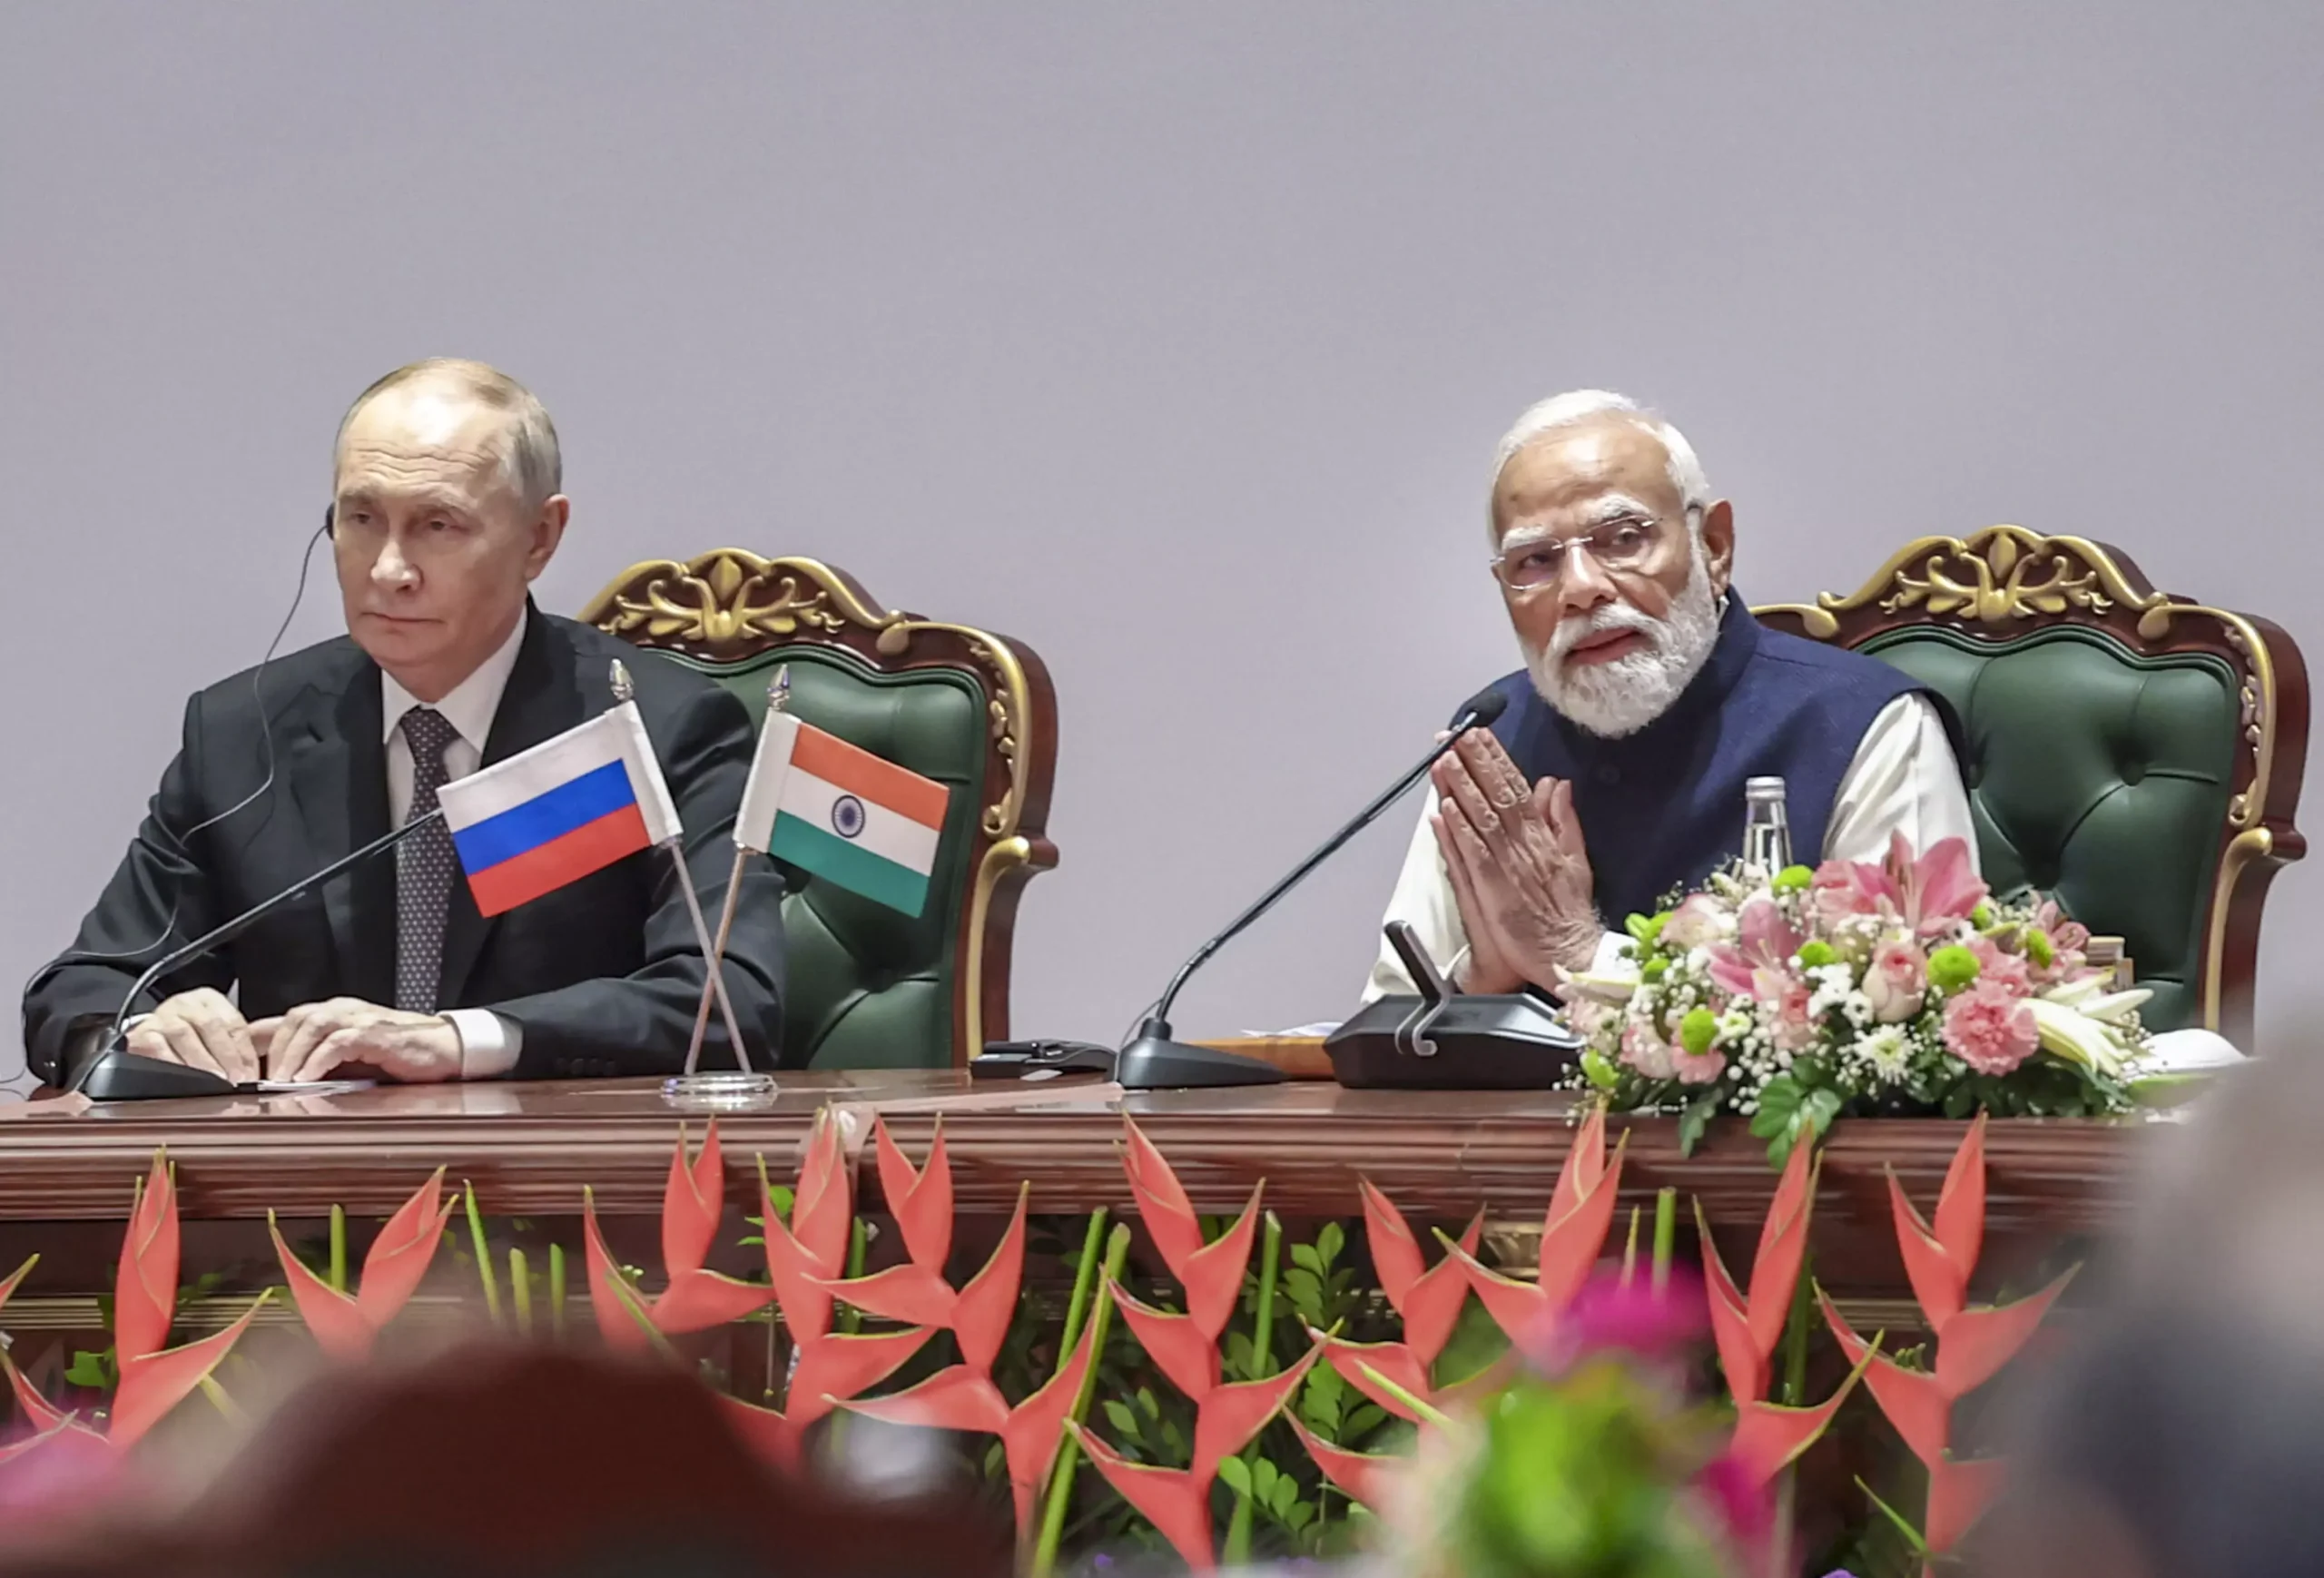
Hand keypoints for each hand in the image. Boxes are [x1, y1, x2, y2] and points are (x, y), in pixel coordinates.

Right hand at [125, 988, 260, 1081]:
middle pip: (211, 1026)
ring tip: (215, 1083)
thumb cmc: (191, 1040)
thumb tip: (255, 1074)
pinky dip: (173, 1065)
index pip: (233, 1023)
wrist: (148, 1037)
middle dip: (226, 1057)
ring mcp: (160, 1016)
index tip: (251, 1075)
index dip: (244, 1052)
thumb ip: (238, 1049)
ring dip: (202, 1062)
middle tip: (236, 1082)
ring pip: (184, 1035)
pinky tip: (185, 1080)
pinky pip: (158, 1049)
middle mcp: (184, 1003)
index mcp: (208, 1000)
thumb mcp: (217, 1037)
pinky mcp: (140, 1034)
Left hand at [259, 999, 463, 1083]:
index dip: (255, 1041)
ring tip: (280, 1082)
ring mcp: (359, 1018)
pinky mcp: (377, 1033)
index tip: (235, 1068)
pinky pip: (339, 1041)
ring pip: (310, 1026)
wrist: (446, 1048)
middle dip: (271, 1052)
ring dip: (291, 1056)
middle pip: (291, 1020)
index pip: (282, 1021)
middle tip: (258, 1082)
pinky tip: (308, 1079)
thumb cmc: (398, 1055)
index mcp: (332, 1014)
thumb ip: (319, 1062)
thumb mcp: (350, 1059)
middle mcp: (342, 1010)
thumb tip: (279, 1082)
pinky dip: (319, 1059)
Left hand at [1430, 730, 1600, 992]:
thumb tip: (1556, 784)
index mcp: (1541, 835)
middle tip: (1451, 737)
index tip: (1477, 734)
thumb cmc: (1569, 909)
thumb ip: (1564, 820)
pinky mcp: (1490, 889)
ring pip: (1478, 819)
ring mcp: (1504, 865)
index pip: (1514, 787)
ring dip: (1459, 789)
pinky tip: (1443, 810)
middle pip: (1493, 795)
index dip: (1495, 759)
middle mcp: (1521, 844)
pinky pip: (1470, 855)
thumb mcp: (1577, 858)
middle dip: (1472, 763)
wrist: (1568, 951)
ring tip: (1442, 761)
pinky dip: (1457, 832)